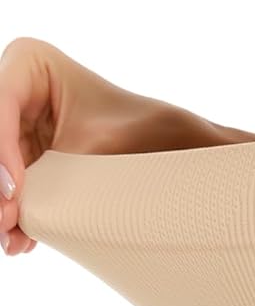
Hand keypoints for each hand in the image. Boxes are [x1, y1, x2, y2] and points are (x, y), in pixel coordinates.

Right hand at [0, 36, 254, 256]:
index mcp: (30, 62)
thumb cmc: (152, 132)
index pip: (0, 107)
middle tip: (8, 223)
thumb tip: (51, 193)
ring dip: (6, 207)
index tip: (17, 192)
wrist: (184, 151)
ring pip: (2, 168)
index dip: (2, 152)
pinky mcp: (30, 158)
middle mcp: (18, 90)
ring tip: (14, 241)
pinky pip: (16, 187)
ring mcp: (19, 125)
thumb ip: (65, 172)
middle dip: (1, 186)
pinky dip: (19, 215)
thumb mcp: (105, 148)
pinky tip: (22, 243)